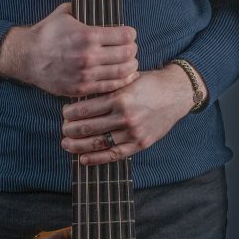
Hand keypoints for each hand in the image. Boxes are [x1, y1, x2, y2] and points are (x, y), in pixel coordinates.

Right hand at [0, 2, 137, 96]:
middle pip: (127, 54)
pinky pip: (110, 87)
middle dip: (133, 49)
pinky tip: (125, 76)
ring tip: (130, 62)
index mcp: (88, 35)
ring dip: (130, 66)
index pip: (125, 36)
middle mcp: (89, 56)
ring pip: (123, 72)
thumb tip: (100, 2)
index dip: (131, 34)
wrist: (27, 57)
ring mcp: (86, 74)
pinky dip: (122, 81)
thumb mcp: (65, 14)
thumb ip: (84, 8)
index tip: (130, 33)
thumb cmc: (47, 33)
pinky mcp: (82, 88)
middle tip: (131, 48)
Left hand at [60, 62, 203, 164]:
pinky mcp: (140, 143)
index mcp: (120, 97)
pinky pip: (114, 154)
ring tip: (66, 144)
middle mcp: (126, 116)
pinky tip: (83, 159)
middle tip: (62, 129)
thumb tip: (81, 97)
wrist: (176, 93)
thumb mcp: (127, 79)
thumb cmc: (150, 83)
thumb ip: (107, 89)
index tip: (64, 114)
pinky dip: (96, 158)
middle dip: (70, 130)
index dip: (70, 113)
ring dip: (78, 146)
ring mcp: (133, 132)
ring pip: (98, 143)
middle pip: (89, 127)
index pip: (86, 109)